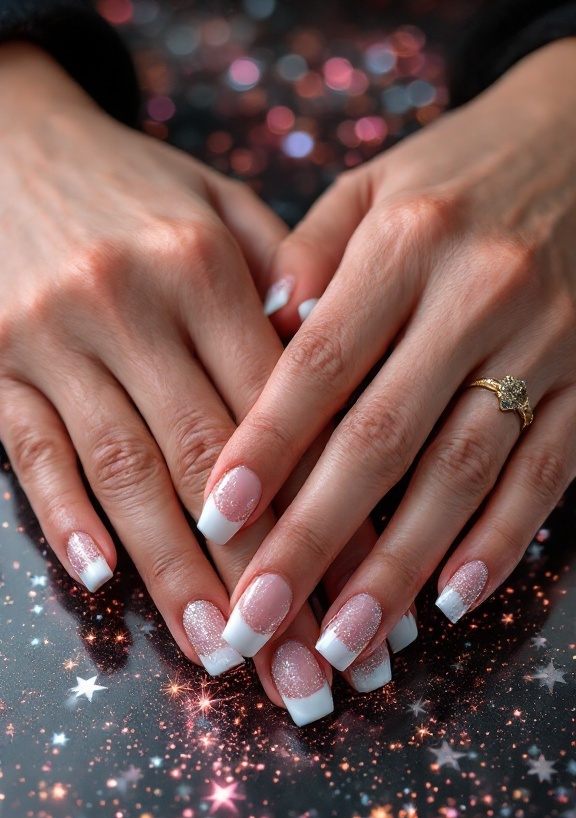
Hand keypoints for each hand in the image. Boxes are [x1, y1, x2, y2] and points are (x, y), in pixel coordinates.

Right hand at [0, 42, 337, 724]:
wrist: (6, 136)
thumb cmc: (132, 185)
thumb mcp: (217, 204)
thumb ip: (283, 282)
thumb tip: (343, 380)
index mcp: (202, 269)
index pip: (282, 415)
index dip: (325, 512)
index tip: (365, 592)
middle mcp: (131, 307)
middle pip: (211, 465)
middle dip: (264, 577)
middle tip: (305, 671)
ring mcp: (54, 340)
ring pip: (126, 474)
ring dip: (176, 576)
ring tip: (223, 657)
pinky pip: (29, 450)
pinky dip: (65, 515)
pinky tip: (103, 581)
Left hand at [200, 38, 575, 676]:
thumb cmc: (463, 172)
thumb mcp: (377, 184)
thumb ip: (312, 254)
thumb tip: (258, 335)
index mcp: (407, 243)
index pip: (319, 362)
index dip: (266, 446)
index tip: (216, 518)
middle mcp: (477, 297)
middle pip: (381, 438)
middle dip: (314, 538)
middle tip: (262, 616)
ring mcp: (544, 345)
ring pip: (461, 474)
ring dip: (400, 567)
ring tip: (346, 640)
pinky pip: (545, 476)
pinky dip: (498, 543)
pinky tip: (451, 601)